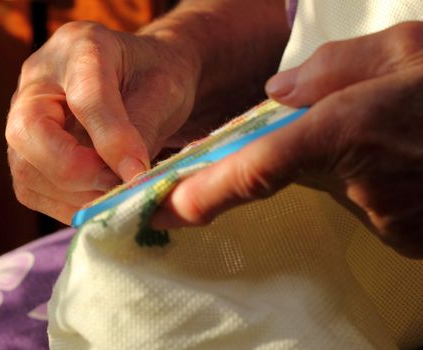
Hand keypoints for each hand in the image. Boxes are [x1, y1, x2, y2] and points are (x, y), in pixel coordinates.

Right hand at [6, 21, 199, 223]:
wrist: (140, 78)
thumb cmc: (153, 78)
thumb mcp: (162, 92)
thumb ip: (141, 130)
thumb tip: (127, 179)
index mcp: (80, 48)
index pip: (85, 98)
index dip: (111, 141)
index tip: (138, 173)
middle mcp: (39, 79)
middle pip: (27, 131)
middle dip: (73, 170)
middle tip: (116, 186)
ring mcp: (24, 114)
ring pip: (24, 168)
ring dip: (72, 194)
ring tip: (114, 196)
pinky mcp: (25, 149)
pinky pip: (31, 188)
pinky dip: (66, 204)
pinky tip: (98, 200)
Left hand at [152, 22, 422, 257]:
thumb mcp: (405, 48)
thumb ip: (329, 68)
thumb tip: (276, 95)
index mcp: (347, 129)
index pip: (255, 168)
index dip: (206, 192)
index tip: (168, 208)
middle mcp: (358, 182)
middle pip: (296, 168)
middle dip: (306, 145)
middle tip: (355, 119)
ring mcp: (382, 216)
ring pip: (335, 185)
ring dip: (348, 159)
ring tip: (393, 133)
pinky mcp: (402, 236)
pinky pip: (365, 203)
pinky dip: (373, 179)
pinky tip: (406, 157)